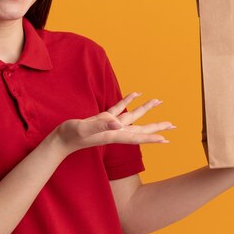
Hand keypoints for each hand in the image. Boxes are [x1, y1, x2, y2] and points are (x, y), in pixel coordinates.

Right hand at [53, 92, 174, 153]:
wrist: (61, 139)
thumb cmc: (71, 135)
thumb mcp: (85, 128)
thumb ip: (100, 125)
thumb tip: (117, 123)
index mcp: (113, 134)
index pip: (136, 136)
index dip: (151, 137)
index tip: (165, 139)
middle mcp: (115, 130)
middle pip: (140, 128)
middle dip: (156, 126)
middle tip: (173, 126)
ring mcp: (110, 124)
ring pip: (132, 116)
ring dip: (145, 109)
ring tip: (158, 101)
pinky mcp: (102, 118)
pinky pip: (119, 108)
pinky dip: (128, 101)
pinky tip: (135, 94)